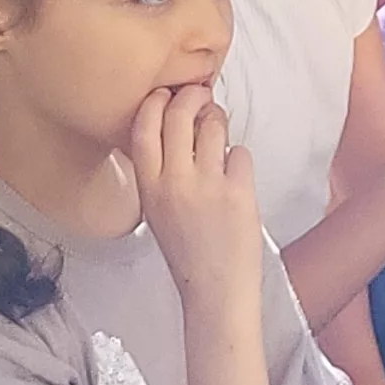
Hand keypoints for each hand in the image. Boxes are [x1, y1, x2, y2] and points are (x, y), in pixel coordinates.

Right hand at [130, 84, 261, 296]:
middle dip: (192, 97)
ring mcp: (207, 185)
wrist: (215, 290)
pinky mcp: (238, 191)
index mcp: (149, 188)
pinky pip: (240, 152)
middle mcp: (174, 182)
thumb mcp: (157, 210)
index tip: (165, 94)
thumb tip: (175, 128)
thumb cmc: (188, 252)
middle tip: (200, 97)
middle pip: (179, 115)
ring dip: (219, 122)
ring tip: (220, 135)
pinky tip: (235, 177)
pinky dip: (239, 159)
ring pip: (214, 125)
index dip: (155, 103)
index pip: (143, 127)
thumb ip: (160, 173)